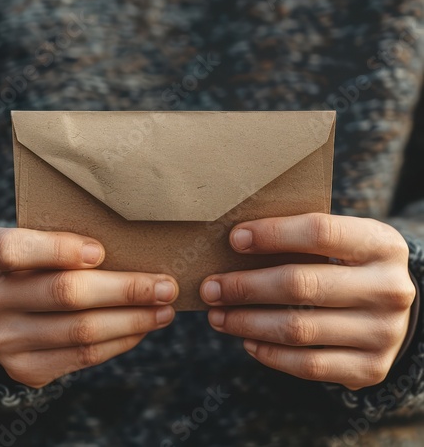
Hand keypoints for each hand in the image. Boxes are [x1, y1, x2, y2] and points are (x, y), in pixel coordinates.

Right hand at [0, 226, 178, 387]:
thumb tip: (131, 244)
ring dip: (132, 320)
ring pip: (79, 331)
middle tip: (166, 285)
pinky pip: (81, 358)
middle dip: (125, 290)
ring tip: (165, 309)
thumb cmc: (26, 258)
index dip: (58, 250)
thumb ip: (59, 236)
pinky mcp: (23, 369)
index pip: (13, 250)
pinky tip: (141, 328)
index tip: (101, 251)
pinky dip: (119, 341)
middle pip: (62, 294)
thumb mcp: (27, 236)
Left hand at [200, 213, 415, 389]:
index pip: (319, 232)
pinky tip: (247, 340)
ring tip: (217, 315)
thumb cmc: (349, 264)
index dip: (272, 234)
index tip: (234, 239)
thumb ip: (299, 238)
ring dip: (247, 323)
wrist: (390, 306)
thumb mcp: (341, 241)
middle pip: (301, 285)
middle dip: (245, 286)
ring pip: (298, 329)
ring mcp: (382, 333)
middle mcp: (389, 289)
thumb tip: (236, 242)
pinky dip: (270, 353)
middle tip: (210, 288)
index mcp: (381, 245)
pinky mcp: (370, 368)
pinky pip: (308, 365)